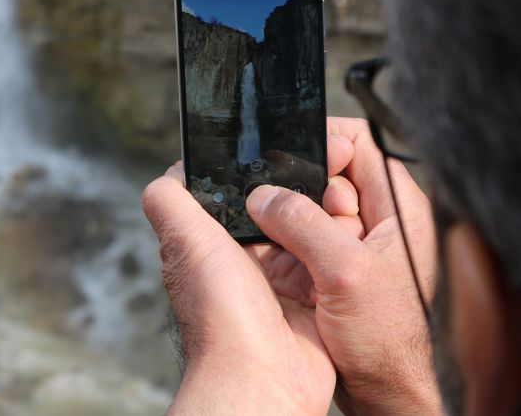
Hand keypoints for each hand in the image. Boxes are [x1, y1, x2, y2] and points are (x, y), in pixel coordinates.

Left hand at [141, 130, 363, 415]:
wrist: (264, 378)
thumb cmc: (220, 314)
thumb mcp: (185, 241)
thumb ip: (169, 201)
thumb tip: (168, 173)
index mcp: (211, 246)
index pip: (235, 195)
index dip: (255, 170)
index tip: (281, 144)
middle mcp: (244, 261)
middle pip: (275, 208)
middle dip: (298, 187)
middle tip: (323, 162)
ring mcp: (280, 280)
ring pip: (306, 229)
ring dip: (324, 212)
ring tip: (339, 192)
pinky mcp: (312, 297)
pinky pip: (330, 259)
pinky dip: (340, 243)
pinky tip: (352, 224)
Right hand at [246, 117, 444, 415]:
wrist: (385, 392)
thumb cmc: (385, 340)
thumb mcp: (344, 273)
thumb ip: (303, 224)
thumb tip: (263, 194)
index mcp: (397, 207)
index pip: (359, 142)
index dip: (322, 142)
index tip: (289, 156)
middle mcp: (378, 219)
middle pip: (326, 171)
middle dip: (296, 185)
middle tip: (278, 207)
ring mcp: (354, 243)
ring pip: (306, 205)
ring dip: (285, 217)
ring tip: (277, 237)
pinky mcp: (333, 265)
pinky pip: (299, 236)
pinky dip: (281, 240)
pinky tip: (273, 255)